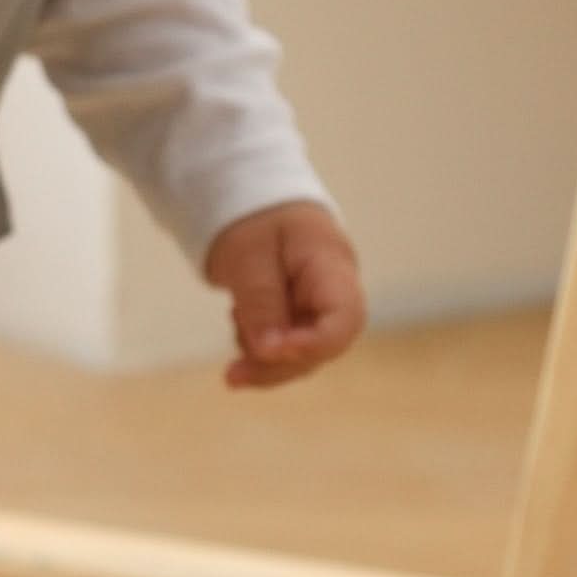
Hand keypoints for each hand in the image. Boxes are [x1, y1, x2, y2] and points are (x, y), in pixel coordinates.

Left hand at [203, 197, 367, 392]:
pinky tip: (242, 321)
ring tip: (235, 322)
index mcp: (332, 264)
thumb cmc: (254, 219)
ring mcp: (322, 306)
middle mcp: (337, 291)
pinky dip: (261, 347)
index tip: (272, 352)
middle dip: (279, 366)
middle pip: (324, 346)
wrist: (254, 201)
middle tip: (232, 375)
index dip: (315, 345)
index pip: (345, 317)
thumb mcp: (248, 254)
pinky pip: (290, 346)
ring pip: (305, 354)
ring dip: (265, 360)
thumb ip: (260, 301)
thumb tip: (268, 353)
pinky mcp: (304, 316)